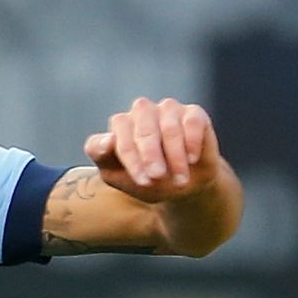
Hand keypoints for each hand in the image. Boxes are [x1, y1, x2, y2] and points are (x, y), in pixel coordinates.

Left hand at [83, 97, 219, 203]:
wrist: (184, 188)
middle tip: (158, 177)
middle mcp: (141, 112)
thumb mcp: (119, 177)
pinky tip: (192, 159)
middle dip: (150, 155)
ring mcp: (167, 110)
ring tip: (180, 180)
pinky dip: (192, 142)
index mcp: (119, 127)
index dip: (130, 160)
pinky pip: (192, 122)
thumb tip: (107, 139)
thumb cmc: (148, 180)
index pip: (119, 136)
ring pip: (169, 127)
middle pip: (142, 129)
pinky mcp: (193, 113)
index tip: (142, 182)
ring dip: (174, 156)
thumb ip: (104, 157)